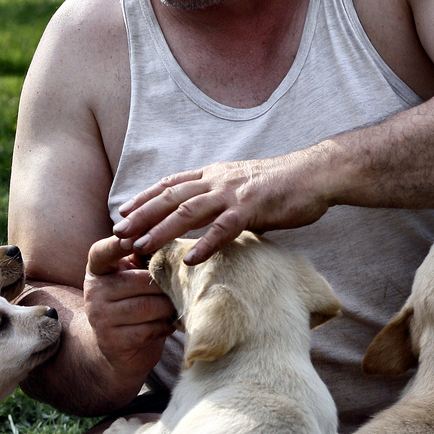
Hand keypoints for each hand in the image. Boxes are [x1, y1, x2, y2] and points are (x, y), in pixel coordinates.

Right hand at [83, 236, 175, 379]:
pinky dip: (164, 327)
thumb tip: (166, 236)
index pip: (102, 252)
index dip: (116, 245)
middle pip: (140, 281)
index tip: (132, 240)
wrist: (121, 349)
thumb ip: (144, 257)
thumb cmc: (135, 303)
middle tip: (180, 289)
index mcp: (98, 270)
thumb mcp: (134, 277)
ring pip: (148, 307)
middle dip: (165, 286)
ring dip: (168, 308)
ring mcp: (99, 318)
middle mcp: (93, 292)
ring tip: (174, 307)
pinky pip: (149, 329)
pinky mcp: (111, 341)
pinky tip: (166, 325)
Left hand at [112, 147, 337, 265]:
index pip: (171, 183)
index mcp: (215, 174)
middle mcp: (217, 180)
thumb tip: (212, 222)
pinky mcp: (252, 208)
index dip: (145, 197)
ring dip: (162, 230)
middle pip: (170, 197)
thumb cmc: (284, 185)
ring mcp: (233, 194)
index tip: (124, 211)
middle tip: (118, 234)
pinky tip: (189, 259)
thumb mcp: (245, 187)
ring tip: (141, 248)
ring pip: (188, 211)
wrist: (315, 174)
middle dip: (142, 216)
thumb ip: (224, 202)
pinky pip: (223, 228)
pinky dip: (205, 244)